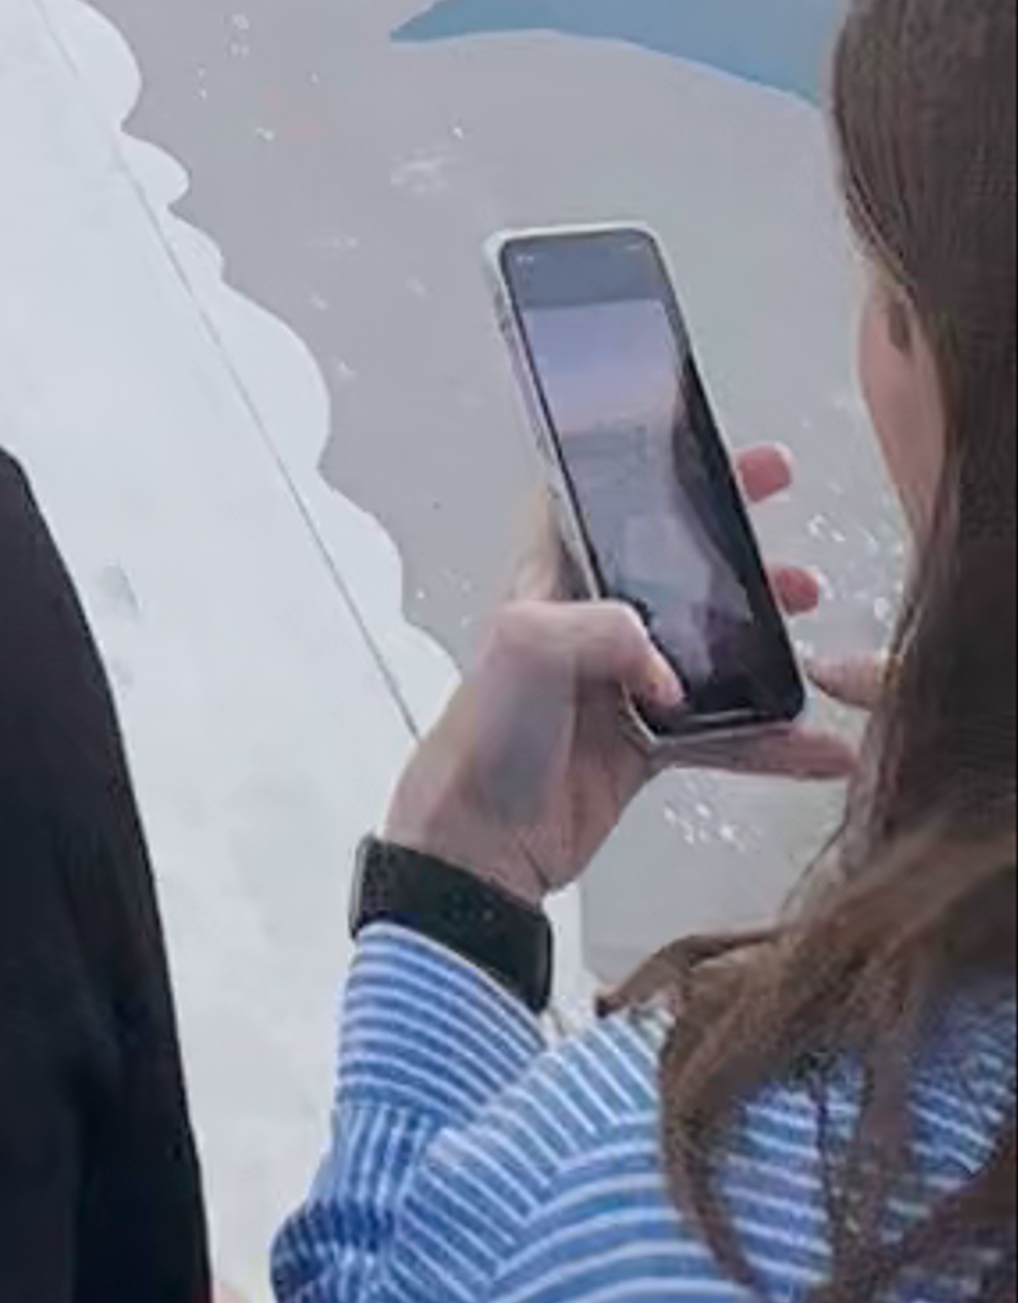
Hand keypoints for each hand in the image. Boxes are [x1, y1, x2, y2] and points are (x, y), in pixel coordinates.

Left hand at [385, 451, 863, 901]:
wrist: (480, 842)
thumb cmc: (483, 733)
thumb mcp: (526, 646)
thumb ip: (602, 626)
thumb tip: (667, 661)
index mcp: (556, 577)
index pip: (612, 501)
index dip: (663, 472)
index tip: (725, 460)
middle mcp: (592, 622)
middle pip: (678, 573)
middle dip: (739, 557)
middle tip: (791, 555)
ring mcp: (623, 684)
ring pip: (712, 651)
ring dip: (766, 644)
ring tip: (814, 636)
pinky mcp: (647, 745)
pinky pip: (726, 735)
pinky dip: (774, 742)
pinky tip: (821, 748)